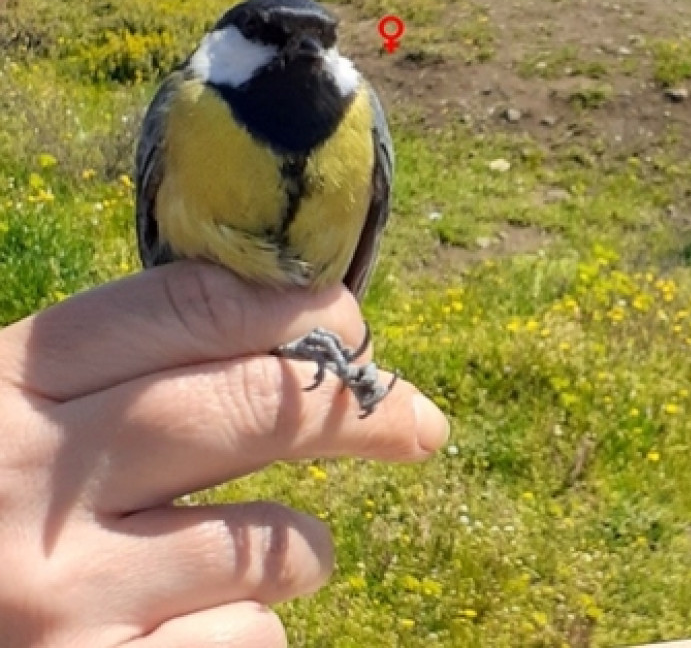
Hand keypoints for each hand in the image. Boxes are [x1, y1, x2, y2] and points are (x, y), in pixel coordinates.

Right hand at [0, 263, 448, 647]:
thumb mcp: (11, 419)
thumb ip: (117, 378)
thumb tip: (295, 338)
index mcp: (4, 387)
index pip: (183, 308)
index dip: (292, 306)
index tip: (349, 323)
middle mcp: (30, 481)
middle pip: (252, 408)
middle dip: (359, 407)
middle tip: (419, 421)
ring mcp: (61, 597)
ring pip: (274, 542)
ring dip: (294, 547)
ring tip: (241, 557)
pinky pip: (250, 639)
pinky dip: (246, 630)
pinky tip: (180, 631)